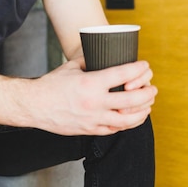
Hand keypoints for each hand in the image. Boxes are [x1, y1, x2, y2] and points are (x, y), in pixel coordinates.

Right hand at [28, 58, 156, 136]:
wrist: (35, 105)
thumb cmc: (51, 84)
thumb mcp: (71, 67)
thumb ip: (89, 62)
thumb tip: (102, 56)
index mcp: (91, 83)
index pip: (123, 74)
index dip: (138, 69)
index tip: (144, 66)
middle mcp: (95, 102)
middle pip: (132, 99)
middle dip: (147, 93)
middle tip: (152, 88)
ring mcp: (94, 119)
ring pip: (128, 119)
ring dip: (142, 112)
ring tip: (147, 105)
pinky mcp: (90, 130)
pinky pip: (115, 129)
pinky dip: (126, 123)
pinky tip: (130, 117)